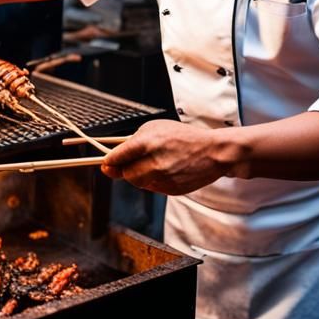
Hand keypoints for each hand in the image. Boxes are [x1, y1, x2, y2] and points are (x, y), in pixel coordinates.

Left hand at [100, 119, 237, 194]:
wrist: (213, 152)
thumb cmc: (183, 137)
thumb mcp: (156, 128)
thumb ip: (134, 141)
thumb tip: (116, 156)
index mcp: (147, 142)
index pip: (119, 156)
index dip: (109, 162)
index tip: (105, 163)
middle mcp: (154, 162)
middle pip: (126, 174)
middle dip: (123, 171)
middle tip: (124, 166)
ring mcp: (164, 178)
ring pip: (139, 183)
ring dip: (138, 176)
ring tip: (148, 166)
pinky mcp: (173, 190)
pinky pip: (153, 189)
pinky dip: (153, 181)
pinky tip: (162, 171)